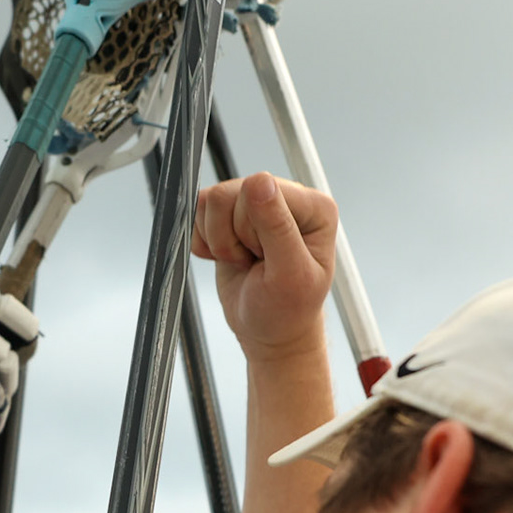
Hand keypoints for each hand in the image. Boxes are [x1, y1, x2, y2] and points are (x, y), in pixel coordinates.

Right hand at [194, 172, 336, 364]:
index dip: (251, 229)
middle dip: (233, 238)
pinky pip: (198, 212)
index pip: (260, 190)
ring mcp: (257, 202)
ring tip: (243, 261)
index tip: (268, 259)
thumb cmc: (285, 310)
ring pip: (211, 201)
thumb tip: (259, 181)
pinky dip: (205, 242)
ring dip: (219, 241)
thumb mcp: (288, 274)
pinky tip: (228, 258)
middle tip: (255, 263)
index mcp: (314, 207)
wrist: (268, 330)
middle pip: (230, 193)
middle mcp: (287, 196)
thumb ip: (277, 227)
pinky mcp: (230, 214)